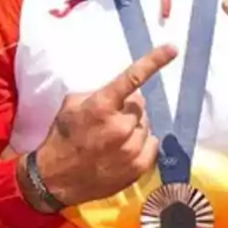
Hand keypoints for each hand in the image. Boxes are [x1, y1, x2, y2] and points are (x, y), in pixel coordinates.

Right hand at [31, 45, 176, 208]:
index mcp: (102, 106)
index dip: (154, 61)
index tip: (172, 48)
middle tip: (110, 120)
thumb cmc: (62, 137)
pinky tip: (124, 150)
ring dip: (134, 128)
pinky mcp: (138, 167)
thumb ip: (99, 94)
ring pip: (146, 125)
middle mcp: (120, 126)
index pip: (132, 78)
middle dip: (128, 109)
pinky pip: (153, 144)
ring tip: (114, 140)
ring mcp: (131, 148)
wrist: (55, 179)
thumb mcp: (71, 106)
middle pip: (140, 106)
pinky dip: (142, 144)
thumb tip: (123, 93)